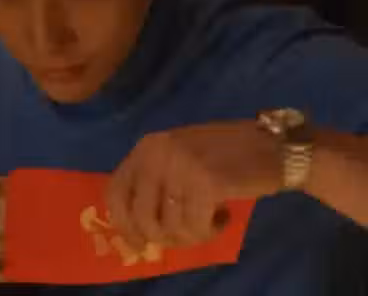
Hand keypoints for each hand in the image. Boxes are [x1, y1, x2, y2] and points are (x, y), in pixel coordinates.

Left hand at [106, 121, 280, 250]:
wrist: (276, 146)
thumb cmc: (228, 155)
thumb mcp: (180, 157)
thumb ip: (155, 183)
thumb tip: (136, 228)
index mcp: (146, 146)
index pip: (115, 191)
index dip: (123, 223)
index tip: (137, 243)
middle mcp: (157, 153)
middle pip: (141, 216)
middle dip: (162, 236)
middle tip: (186, 236)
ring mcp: (180, 166)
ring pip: (170, 226)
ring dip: (192, 235)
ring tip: (210, 222)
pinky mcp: (206, 182)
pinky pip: (195, 227)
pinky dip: (209, 232)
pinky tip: (223, 218)